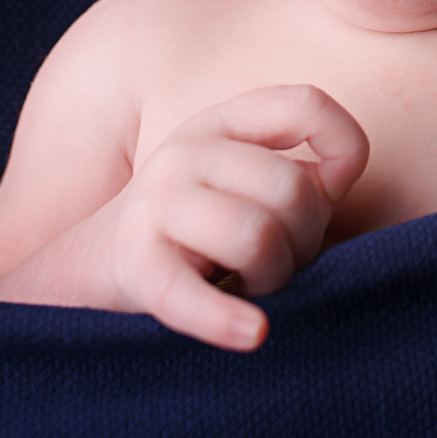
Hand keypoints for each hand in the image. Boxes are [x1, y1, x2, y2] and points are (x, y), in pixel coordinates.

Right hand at [35, 84, 366, 349]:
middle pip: (293, 189)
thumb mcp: (248, 185)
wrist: (93, 269)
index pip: (304, 104)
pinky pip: (190, 296)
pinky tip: (252, 332)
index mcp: (223, 122)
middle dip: (307, 239)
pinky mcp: (137, 267)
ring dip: (274, 276)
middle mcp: (187, 152)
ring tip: (254, 283)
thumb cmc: (203, 232)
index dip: (343, 146)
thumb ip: (304, 176)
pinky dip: (226, 320)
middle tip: (281, 259)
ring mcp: (156, 205)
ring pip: (259, 237)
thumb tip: (335, 184)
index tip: (335, 189)